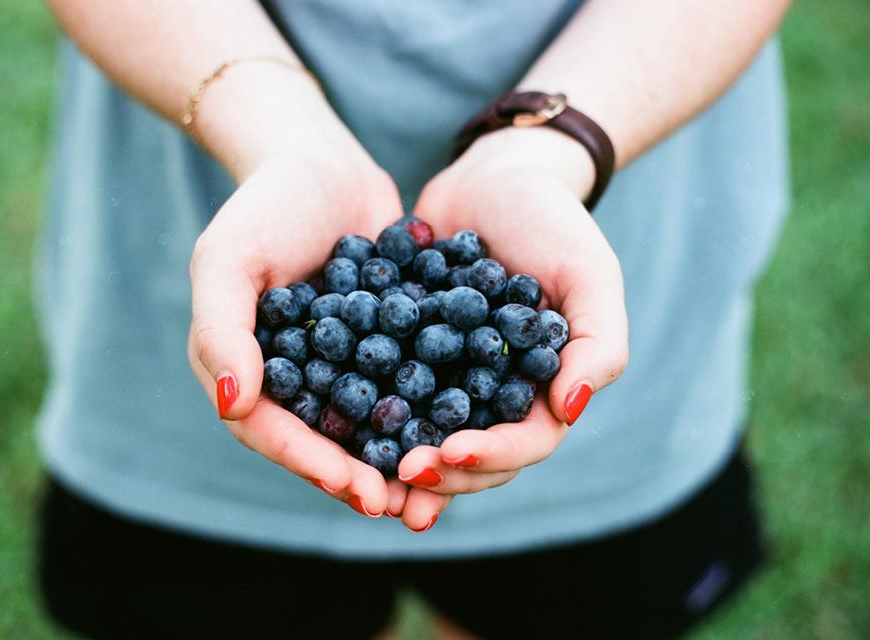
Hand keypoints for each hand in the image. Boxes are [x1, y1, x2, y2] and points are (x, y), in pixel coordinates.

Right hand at [188, 139, 408, 519]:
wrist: (322, 163)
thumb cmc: (264, 206)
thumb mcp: (228, 258)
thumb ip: (220, 331)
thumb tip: (233, 407)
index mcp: (247, 369)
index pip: (272, 430)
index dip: (312, 464)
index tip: (356, 489)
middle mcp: (293, 376)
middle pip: (323, 439)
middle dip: (360, 475)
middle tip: (401, 506)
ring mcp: (342, 362)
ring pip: (367, 422)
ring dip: (397, 457)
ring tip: (436, 484)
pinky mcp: (385, 344)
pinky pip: (404, 383)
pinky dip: (429, 408)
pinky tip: (466, 427)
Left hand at [397, 127, 628, 520]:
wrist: (493, 176)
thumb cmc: (552, 221)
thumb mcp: (589, 273)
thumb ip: (598, 343)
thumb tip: (571, 410)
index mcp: (542, 388)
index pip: (524, 442)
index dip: (491, 456)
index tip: (451, 453)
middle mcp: (494, 393)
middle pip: (471, 454)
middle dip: (440, 472)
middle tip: (402, 474)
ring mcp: (447, 377)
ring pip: (425, 434)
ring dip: (398, 463)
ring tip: (365, 480)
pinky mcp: (406, 353)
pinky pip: (384, 390)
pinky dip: (364, 413)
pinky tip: (333, 426)